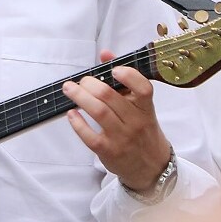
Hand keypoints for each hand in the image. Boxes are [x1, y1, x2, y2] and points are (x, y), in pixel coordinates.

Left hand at [62, 52, 172, 191]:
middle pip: (109, 97)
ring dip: (79, 97)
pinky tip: (71, 113)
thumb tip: (105, 54)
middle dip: (90, 84)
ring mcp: (122, 137)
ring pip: (98, 112)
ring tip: (69, 88)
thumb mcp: (140, 107)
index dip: (128, 76)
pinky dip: (77, 122)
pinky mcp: (108, 151)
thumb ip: (124, 80)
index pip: (144, 89)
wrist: (152, 167)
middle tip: (81, 81)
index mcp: (146, 109)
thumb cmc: (142, 130)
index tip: (113, 69)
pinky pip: (88, 135)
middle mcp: (136, 122)